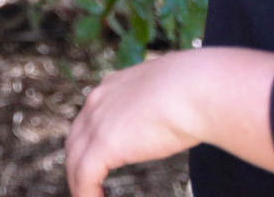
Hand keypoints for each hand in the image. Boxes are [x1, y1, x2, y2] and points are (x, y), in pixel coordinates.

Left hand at [65, 54, 201, 194]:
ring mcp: (97, 122)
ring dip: (81, 184)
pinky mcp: (103, 144)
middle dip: (79, 166)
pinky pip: (84, 177)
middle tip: (90, 187)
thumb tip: (179, 119)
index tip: (101, 163)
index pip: (90, 119)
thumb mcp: (172, 95)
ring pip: (75, 161)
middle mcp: (98, 101)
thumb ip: (164, 106)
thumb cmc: (198, 90)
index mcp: (114, 87)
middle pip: (76, 140)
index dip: (91, 143)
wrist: (196, 88)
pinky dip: (86, 194)